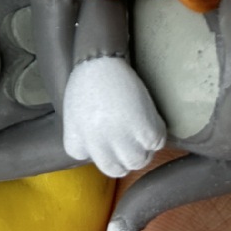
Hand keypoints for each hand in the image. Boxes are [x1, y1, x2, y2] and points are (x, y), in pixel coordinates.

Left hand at [59, 56, 165, 177]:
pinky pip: (156, 143)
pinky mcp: (143, 127)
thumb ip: (83, 139)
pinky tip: (152, 122)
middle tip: (133, 143)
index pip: (99, 166)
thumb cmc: (86, 83)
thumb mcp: (73, 117)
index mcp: (81, 142)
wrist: (101, 60)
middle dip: (126, 159)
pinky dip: (158, 135)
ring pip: (138, 161)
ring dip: (144, 150)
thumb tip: (97, 151)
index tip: (116, 147)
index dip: (111, 158)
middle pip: (118, 169)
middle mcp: (100, 144)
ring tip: (143, 133)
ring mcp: (122, 137)